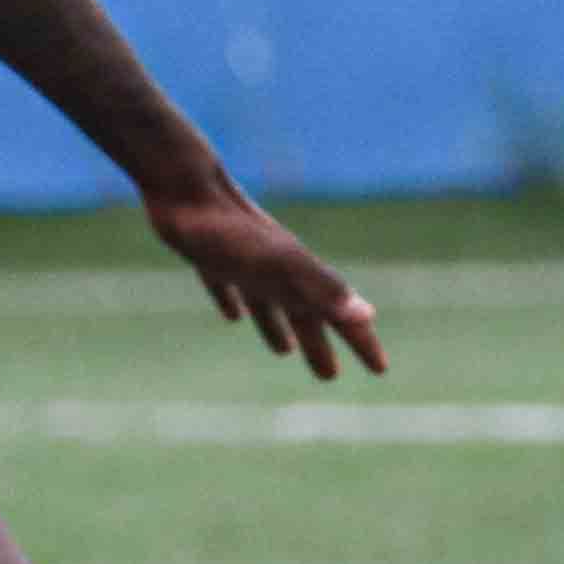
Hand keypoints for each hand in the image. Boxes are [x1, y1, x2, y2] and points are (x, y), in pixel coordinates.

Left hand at [145, 182, 386, 380]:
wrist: (183, 187)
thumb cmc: (229, 231)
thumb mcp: (277, 265)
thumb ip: (320, 288)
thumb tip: (366, 315)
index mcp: (297, 275)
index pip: (339, 315)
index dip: (360, 343)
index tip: (380, 370)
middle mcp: (276, 269)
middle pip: (303, 314)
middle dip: (319, 344)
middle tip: (329, 377)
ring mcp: (242, 263)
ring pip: (269, 303)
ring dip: (279, 328)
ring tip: (286, 353)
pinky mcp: (207, 258)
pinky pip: (228, 287)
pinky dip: (234, 302)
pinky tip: (232, 315)